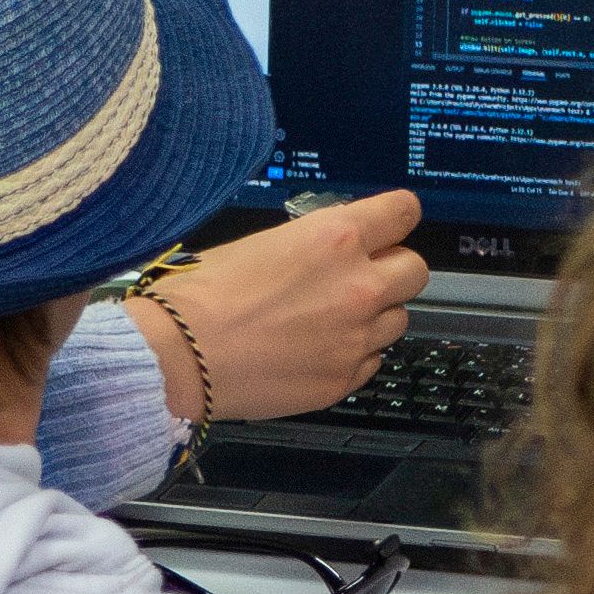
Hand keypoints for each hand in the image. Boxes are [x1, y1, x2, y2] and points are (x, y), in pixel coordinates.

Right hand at [127, 193, 426, 421]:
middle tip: (362, 277)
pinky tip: (316, 350)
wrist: (178, 356)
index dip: (396, 219)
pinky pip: (371, 361)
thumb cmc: (204, 295)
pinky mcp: (343, 379)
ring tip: (330, 320)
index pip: (404, 213)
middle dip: (392, 271)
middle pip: (415, 270)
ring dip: (374, 316)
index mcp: (336, 238)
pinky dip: (353, 355)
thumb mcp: (265, 242)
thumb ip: (316, 244)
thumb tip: (337, 250)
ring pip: (398, 320)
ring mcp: (355, 338)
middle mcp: (358, 286)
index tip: (391, 226)